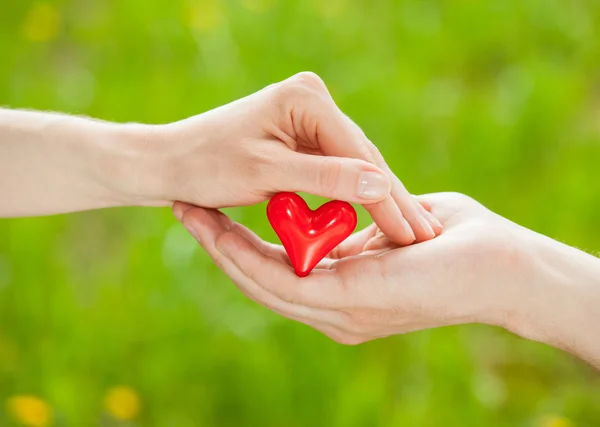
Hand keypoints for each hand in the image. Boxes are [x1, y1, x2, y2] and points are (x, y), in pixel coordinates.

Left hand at [136, 72, 440, 243]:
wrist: (169, 161)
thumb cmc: (207, 165)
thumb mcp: (268, 174)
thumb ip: (326, 179)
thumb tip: (382, 186)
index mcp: (306, 98)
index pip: (358, 154)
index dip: (386, 197)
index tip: (411, 233)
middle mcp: (312, 99)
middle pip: (360, 157)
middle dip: (387, 199)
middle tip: (420, 238)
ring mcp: (308, 117)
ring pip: (352, 165)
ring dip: (374, 200)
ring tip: (407, 234)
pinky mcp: (303, 134)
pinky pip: (335, 168)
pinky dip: (348, 195)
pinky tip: (377, 218)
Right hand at [174, 193, 599, 366]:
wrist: (500, 264)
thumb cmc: (451, 241)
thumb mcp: (387, 227)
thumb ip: (354, 228)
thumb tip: (331, 211)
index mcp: (340, 295)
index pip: (277, 273)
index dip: (239, 245)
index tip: (212, 213)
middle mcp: (331, 312)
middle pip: (258, 280)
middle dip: (218, 246)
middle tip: (185, 209)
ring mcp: (336, 311)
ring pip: (260, 281)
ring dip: (220, 249)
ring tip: (188, 213)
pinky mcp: (346, 299)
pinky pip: (281, 277)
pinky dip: (244, 253)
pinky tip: (217, 228)